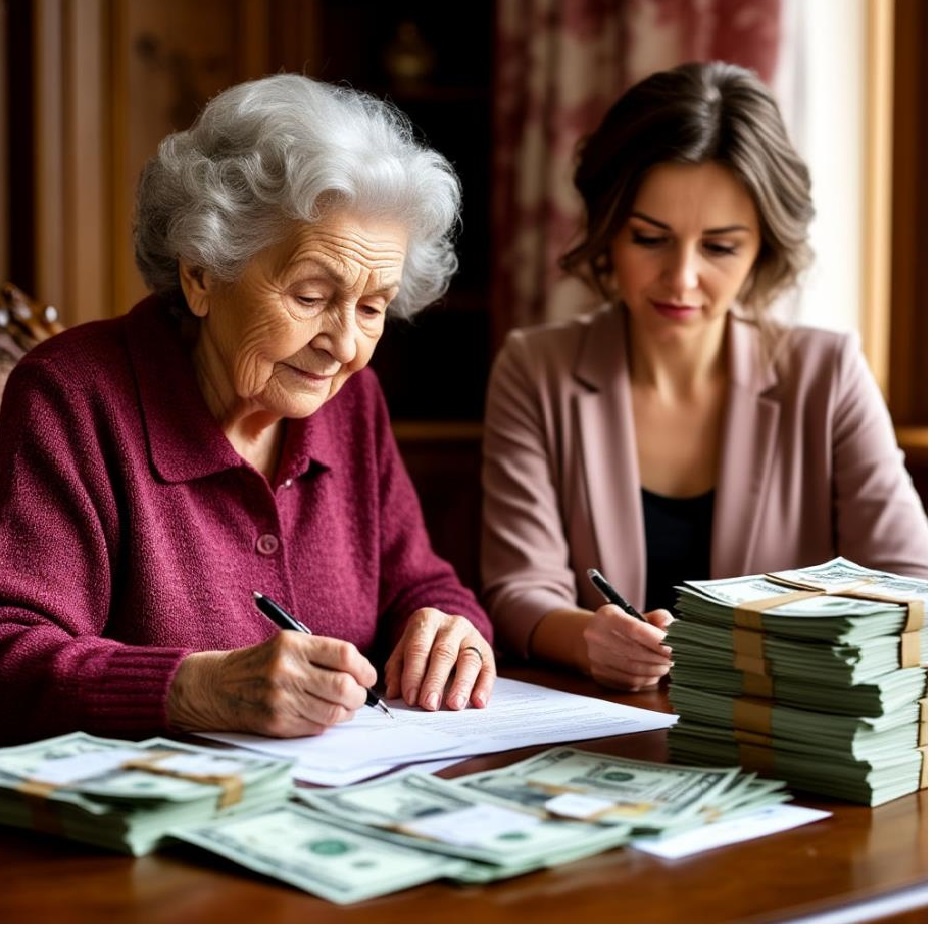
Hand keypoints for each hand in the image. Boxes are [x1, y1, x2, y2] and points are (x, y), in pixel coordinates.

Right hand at [166, 633, 377, 736]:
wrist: (216, 686)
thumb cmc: (260, 664)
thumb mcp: (288, 644)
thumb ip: (323, 655)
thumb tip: (363, 675)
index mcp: (293, 645)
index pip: (345, 655)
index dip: (365, 669)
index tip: (367, 676)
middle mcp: (287, 670)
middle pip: (345, 687)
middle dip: (360, 695)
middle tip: (358, 695)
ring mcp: (281, 699)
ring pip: (335, 712)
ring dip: (346, 712)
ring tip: (341, 706)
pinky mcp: (277, 723)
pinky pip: (317, 727)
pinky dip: (326, 723)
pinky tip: (320, 714)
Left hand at [383, 607, 495, 710]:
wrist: (448, 632)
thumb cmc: (422, 647)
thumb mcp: (404, 652)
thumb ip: (397, 671)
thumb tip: (394, 694)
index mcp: (427, 619)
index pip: (418, 647)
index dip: (414, 674)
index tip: (411, 698)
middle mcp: (452, 624)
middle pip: (444, 652)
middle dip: (435, 681)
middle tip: (429, 705)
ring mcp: (472, 636)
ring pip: (469, 659)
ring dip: (462, 685)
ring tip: (455, 705)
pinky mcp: (487, 651)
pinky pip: (488, 669)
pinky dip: (484, 687)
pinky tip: (478, 702)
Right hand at [582, 605, 672, 689]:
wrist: (592, 638)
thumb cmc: (622, 625)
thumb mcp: (637, 614)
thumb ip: (659, 618)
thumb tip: (670, 628)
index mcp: (606, 617)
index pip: (636, 630)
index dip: (658, 641)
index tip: (674, 647)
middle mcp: (596, 637)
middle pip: (636, 652)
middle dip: (660, 658)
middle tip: (674, 658)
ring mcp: (596, 658)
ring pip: (635, 670)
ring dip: (656, 670)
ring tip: (665, 665)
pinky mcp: (600, 675)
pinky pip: (630, 682)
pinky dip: (647, 679)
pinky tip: (652, 672)